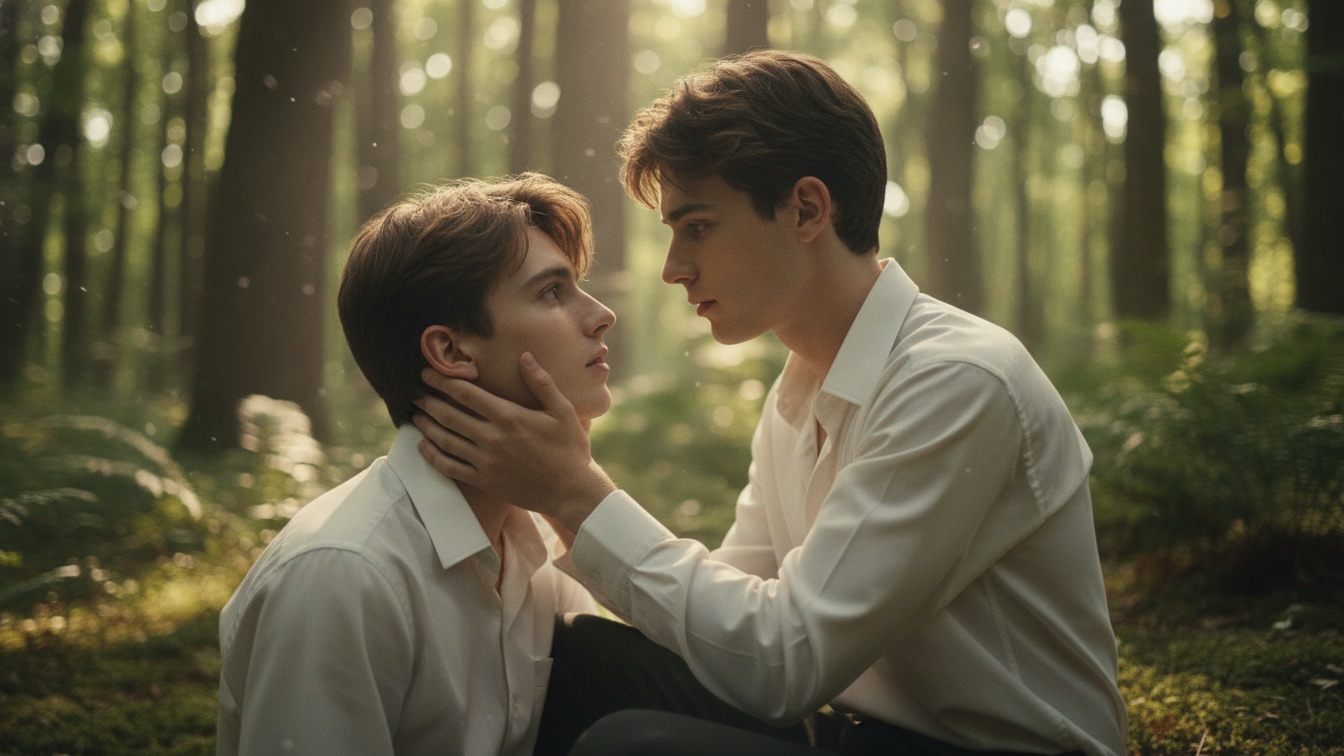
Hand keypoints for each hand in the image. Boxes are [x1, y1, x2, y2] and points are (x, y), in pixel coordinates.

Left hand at [412, 353, 615, 532]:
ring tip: (415, 415)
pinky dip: (432, 455)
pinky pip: (450, 467)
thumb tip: (525, 357)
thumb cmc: (570, 449)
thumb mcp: (563, 411)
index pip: (466, 394)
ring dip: (426, 425)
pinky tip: (423, 446)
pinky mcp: (484, 481)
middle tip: (414, 392)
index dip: (443, 381)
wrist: (571, 491)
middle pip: (449, 415)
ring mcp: (485, 461)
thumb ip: (542, 383)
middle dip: (428, 401)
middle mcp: (492, 438)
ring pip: (445, 440)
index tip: (428, 374)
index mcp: (509, 416)